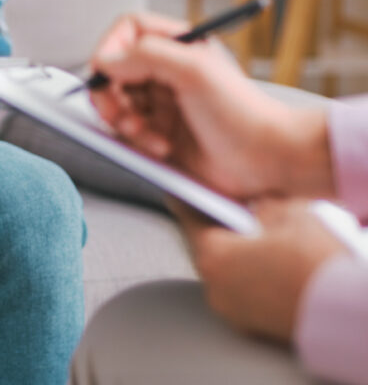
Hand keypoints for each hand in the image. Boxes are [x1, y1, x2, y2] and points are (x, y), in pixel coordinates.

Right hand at [89, 13, 332, 198]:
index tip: (104, 71)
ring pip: (117, 104)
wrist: (264, 159)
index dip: (111, 47)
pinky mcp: (160, 132)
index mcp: (177, 47)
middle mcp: (166, 71)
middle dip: (110, 94)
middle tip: (115, 113)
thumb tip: (105, 59)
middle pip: (114, 71)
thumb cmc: (241, 112)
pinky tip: (161, 147)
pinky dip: (137, 141)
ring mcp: (162, 103)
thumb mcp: (194, 71)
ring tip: (144, 134)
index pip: (129, 31)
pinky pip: (129, 132)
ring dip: (123, 121)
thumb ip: (146, 55)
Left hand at [170, 198, 345, 341]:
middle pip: (207, 250)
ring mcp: (230, 310)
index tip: (178, 194)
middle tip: (227, 216)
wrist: (344, 311)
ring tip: (255, 241)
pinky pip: (240, 293)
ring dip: (234, 257)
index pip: (191, 221)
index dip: (187, 203)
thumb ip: (267, 207)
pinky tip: (267, 267)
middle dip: (218, 232)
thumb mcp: (295, 215)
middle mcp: (214, 286)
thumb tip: (260, 208)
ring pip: (224, 274)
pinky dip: (248, 279)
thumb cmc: (318, 264)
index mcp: (214, 255)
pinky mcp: (249, 326)